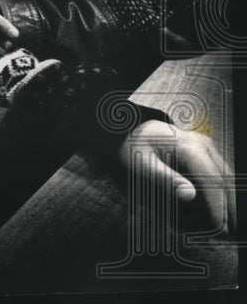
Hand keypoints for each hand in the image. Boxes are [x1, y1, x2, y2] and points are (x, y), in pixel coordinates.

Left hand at [120, 120, 235, 233]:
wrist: (134, 130)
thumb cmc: (135, 147)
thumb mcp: (142, 164)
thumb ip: (164, 179)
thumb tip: (189, 195)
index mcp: (189, 147)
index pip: (212, 181)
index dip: (218, 206)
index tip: (219, 228)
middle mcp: (202, 145)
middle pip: (225, 180)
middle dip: (228, 207)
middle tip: (227, 233)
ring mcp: (206, 147)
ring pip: (226, 177)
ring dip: (228, 201)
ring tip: (227, 225)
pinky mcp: (205, 152)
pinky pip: (219, 174)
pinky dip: (221, 192)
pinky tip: (220, 209)